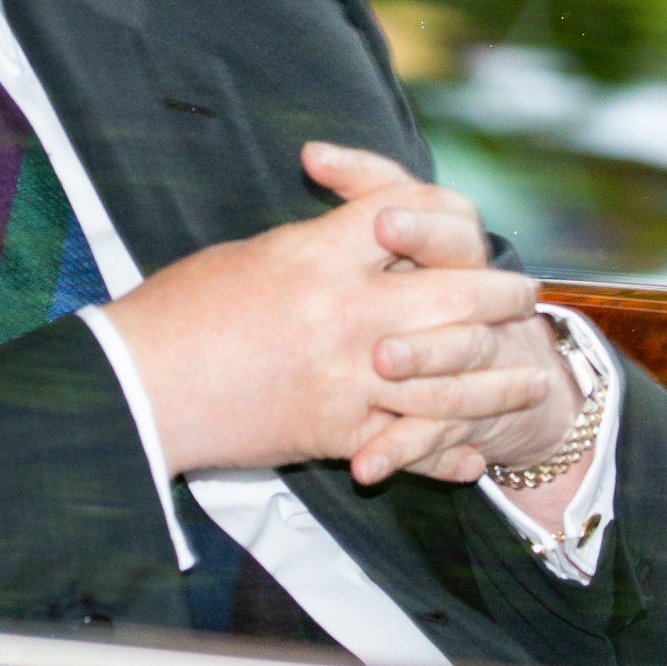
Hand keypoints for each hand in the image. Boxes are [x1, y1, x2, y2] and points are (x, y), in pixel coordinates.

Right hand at [101, 143, 550, 479]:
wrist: (138, 387)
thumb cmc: (176, 311)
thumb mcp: (248, 255)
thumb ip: (314, 248)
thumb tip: (357, 242)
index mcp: (316, 256)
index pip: (410, 212)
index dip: (440, 212)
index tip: (460, 224)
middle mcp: (344, 313)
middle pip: (457, 292)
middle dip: (501, 293)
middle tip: (522, 296)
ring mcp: (347, 377)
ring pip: (454, 378)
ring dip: (499, 379)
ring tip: (528, 378)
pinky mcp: (336, 432)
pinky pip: (412, 443)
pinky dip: (446, 452)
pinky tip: (470, 453)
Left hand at [333, 147, 582, 487]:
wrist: (511, 373)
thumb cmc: (426, 283)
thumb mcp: (399, 233)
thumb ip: (364, 187)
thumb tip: (310, 152)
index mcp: (456, 247)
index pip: (450, 217)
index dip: (418, 218)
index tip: (379, 220)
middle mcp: (475, 298)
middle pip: (464, 284)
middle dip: (426, 292)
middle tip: (382, 281)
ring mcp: (477, 359)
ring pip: (461, 355)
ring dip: (424, 358)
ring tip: (382, 362)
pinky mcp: (465, 419)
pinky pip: (436, 437)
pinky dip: (402, 452)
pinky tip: (366, 467)